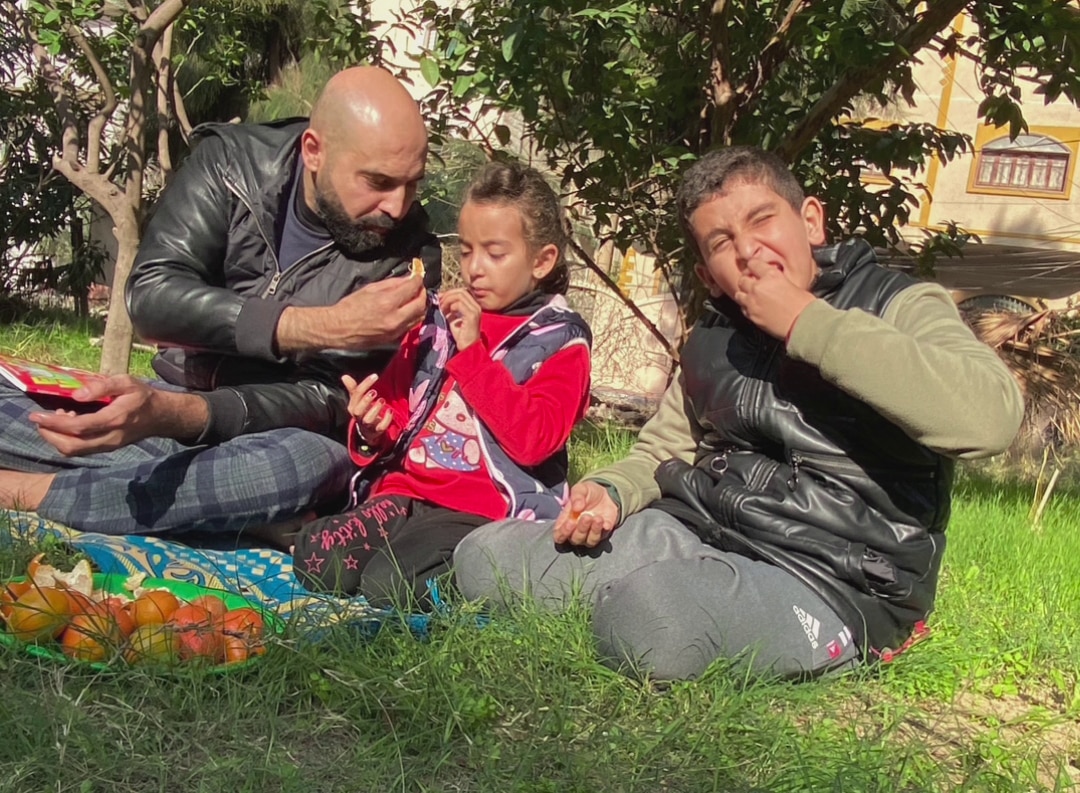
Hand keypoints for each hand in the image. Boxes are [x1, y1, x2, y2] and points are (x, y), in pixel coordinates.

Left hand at [29, 376, 206, 455]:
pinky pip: (81, 450)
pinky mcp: (107, 448)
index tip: (36, 416)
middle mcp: (110, 437)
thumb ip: (101, 386)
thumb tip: (76, 394)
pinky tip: (69, 424)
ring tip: (56, 419)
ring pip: (74, 451)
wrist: (161, 416)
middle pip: (71, 446)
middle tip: (40, 419)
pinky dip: (67, 440)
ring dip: (57, 438)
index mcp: (115, 419)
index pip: (77, 427)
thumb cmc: (142, 396)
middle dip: (49, 435)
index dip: (53, 423)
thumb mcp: (126, 382)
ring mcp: (109, 445)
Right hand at [277, 275, 426, 352]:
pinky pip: (410, 326)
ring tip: (414, 298)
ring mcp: (396, 331)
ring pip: (419, 317)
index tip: (418, 276)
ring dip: (420, 306)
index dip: (418, 280)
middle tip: (418, 287)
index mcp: (388, 302)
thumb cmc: (350, 306)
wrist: (338, 329)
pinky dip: (413, 316)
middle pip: (420, 304)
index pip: (412, 289)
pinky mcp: (394, 339)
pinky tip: (408, 311)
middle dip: (422, 293)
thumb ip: (392, 284)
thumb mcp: (370, 289)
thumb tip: (408, 279)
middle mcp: (395, 318)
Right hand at [342, 373, 391, 444]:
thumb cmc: (362, 411)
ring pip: (368, 419)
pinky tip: (390, 411)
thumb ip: (353, 388)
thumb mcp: (357, 400)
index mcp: (353, 407)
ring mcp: (368, 424)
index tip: (375, 376)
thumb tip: (345, 376)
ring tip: (382, 400)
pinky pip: (381, 427)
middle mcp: (359, 416)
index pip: (356, 395)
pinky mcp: (377, 430)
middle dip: (366, 400)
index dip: (365, 384)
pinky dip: (386, 419)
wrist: (367, 431)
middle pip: (358, 410)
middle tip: (375, 391)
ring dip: (375, 409)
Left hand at [439, 288, 481, 349]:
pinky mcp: (472, 316)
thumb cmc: (461, 335)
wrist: (468, 347)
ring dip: (447, 300)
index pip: (462, 292)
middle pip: (461, 292)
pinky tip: (447, 313)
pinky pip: (459, 305)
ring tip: (442, 309)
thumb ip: (449, 308)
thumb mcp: (453, 318)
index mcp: (473, 305)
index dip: (449, 293)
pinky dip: (451, 307)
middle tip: (439, 303)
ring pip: (460, 296)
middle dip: (447, 295)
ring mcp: (475, 310)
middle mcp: (476, 306)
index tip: (440, 299)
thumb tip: (440, 298)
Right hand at [552, 481, 618, 547]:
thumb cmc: (588, 493)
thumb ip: (576, 496)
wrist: (606, 494)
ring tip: (597, 518)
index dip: (563, 533)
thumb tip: (576, 508)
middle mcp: (577, 531)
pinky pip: (603, 536)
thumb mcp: (580, 489)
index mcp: (566, 521)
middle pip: (575, 539)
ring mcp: (590, 533)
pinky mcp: (603, 533)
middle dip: (580, 529)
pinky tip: (605, 523)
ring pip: (589, 541)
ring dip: (593, 531)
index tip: (570, 522)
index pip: (559, 534)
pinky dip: (603, 530)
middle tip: (586, 516)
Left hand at [733, 258, 816, 339]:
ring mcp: (752, 302)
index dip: (753, 266)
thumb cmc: (803, 305)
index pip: (752, 263)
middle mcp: (759, 287)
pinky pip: (743, 308)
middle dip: (746, 281)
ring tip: (752, 297)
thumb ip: (778, 281)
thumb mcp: (792, 284)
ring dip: (744, 294)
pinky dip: (746, 307)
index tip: (753, 269)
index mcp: (771, 275)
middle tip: (753, 285)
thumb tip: (774, 283)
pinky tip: (754, 308)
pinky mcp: (751, 315)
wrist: (803, 323)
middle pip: (742, 280)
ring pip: (739, 294)